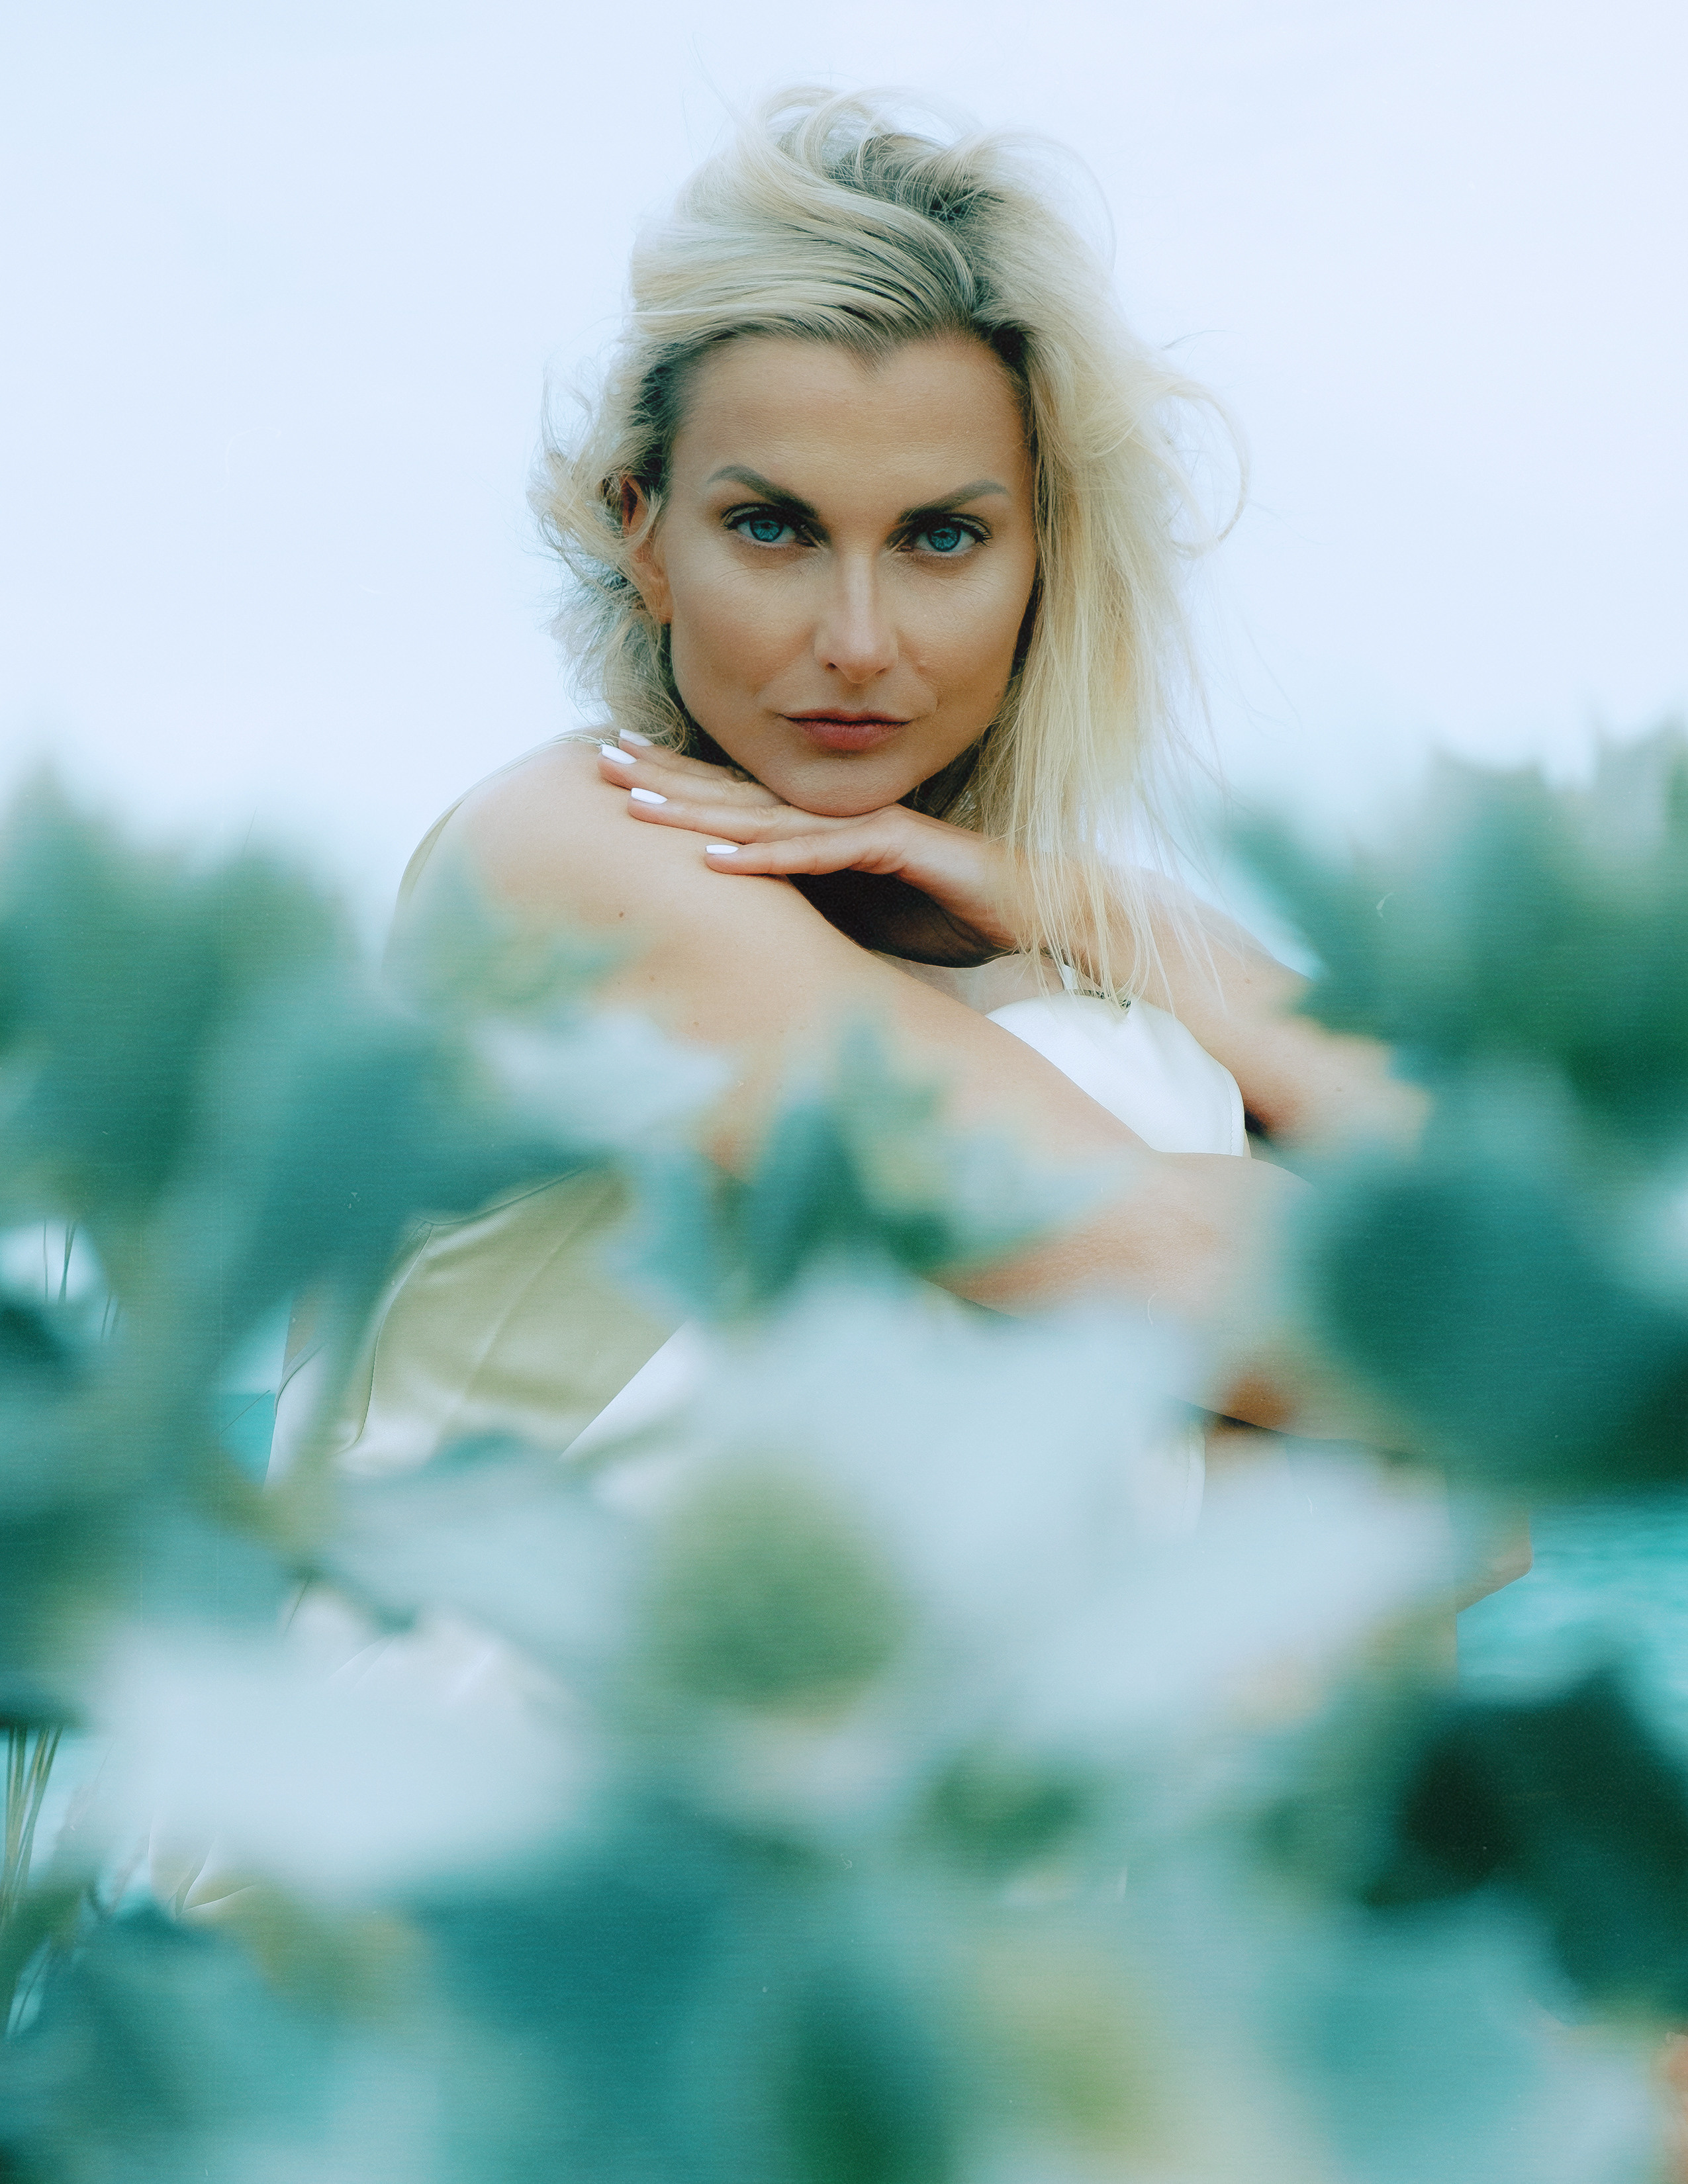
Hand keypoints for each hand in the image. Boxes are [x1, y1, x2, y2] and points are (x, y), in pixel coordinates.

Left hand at [595, 735, 1025, 966]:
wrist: (1028, 910)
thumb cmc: (943, 911)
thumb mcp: (854, 912)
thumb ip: (804, 902)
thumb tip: (744, 918)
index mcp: (818, 827)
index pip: (731, 799)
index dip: (673, 782)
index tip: (614, 769)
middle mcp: (832, 815)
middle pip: (733, 792)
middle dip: (663, 777)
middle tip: (597, 759)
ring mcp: (861, 825)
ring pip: (765, 814)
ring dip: (698, 812)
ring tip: (636, 808)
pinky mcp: (894, 845)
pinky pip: (822, 852)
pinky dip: (770, 858)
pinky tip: (720, 862)